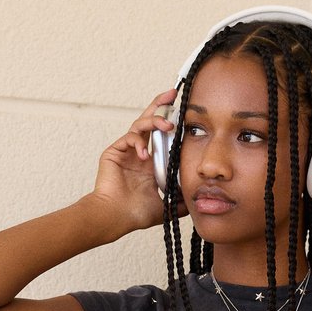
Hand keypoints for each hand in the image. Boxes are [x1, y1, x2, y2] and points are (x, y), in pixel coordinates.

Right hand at [89, 89, 187, 233]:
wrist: (115, 218)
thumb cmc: (135, 213)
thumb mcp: (166, 205)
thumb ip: (181, 201)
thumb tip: (197, 199)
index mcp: (150, 162)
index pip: (161, 136)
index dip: (171, 123)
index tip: (185, 113)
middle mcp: (138, 152)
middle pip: (149, 121)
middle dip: (160, 104)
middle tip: (173, 93)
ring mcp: (126, 151)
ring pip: (140, 125)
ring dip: (153, 121)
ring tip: (166, 125)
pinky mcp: (114, 151)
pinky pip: (129, 138)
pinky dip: (138, 142)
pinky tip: (145, 154)